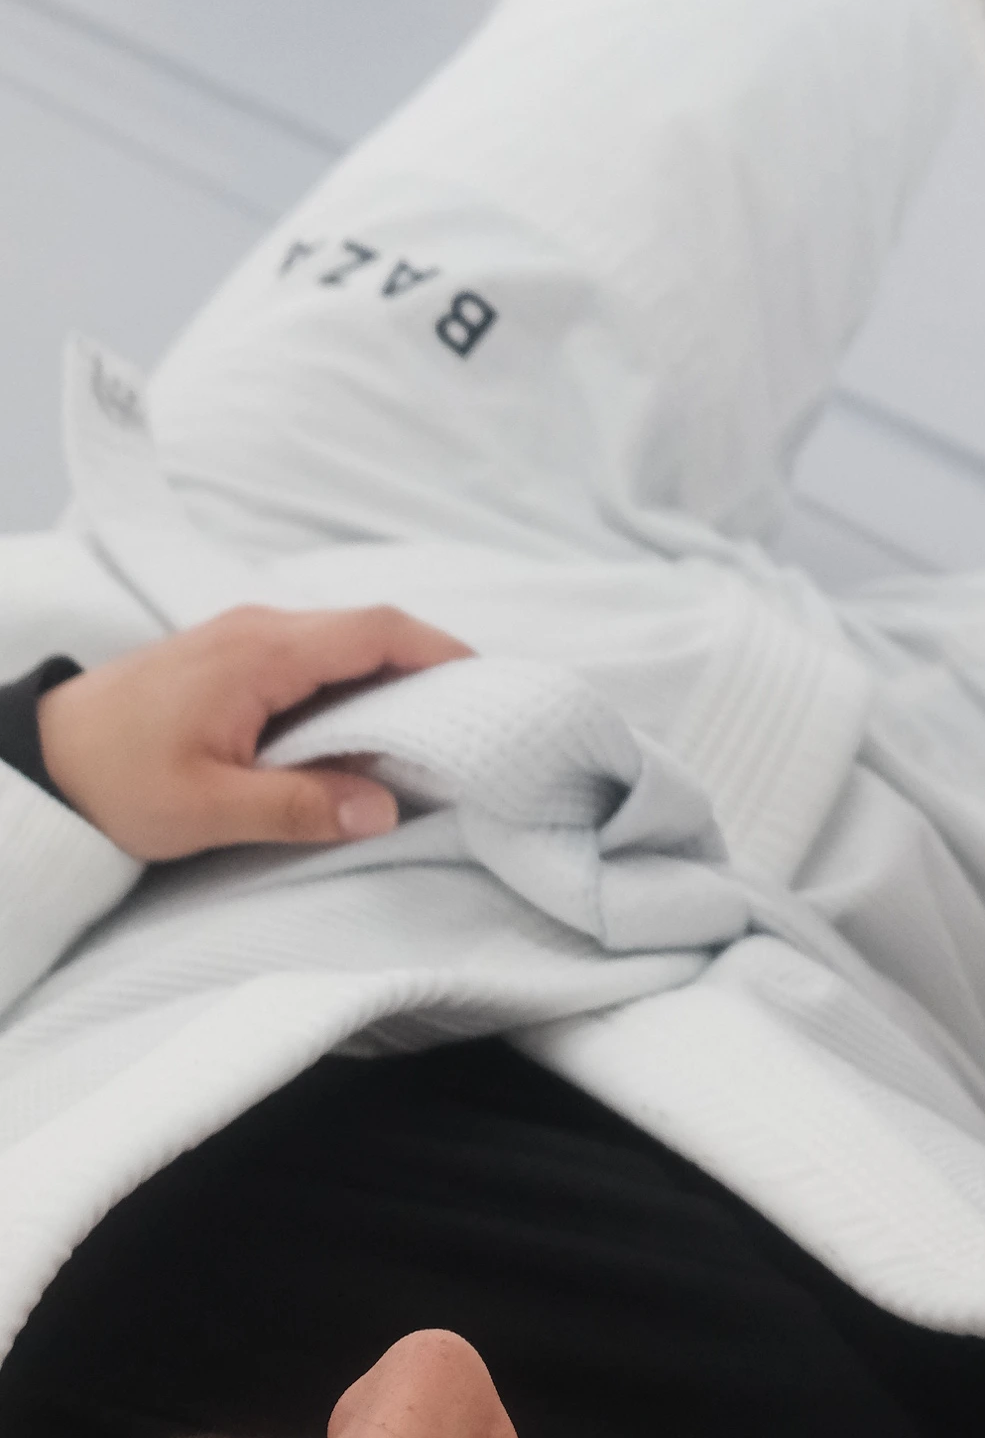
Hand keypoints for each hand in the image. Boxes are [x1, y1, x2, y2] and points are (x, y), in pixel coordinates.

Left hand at [36, 605, 469, 862]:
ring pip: (340, 642)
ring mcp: (244, 636)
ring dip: (387, 677)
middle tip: (471, 715)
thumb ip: (298, 806)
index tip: (487, 683)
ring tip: (426, 729)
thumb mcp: (206, 809)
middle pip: (368, 630)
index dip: (440, 651)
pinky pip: (312, 655)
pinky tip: (360, 728)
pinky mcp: (230, 656)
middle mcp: (260, 628)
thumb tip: (384, 808)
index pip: (377, 631)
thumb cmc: (116, 780)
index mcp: (264, 653)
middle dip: (426, 666)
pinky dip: (350, 683)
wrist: (38, 758)